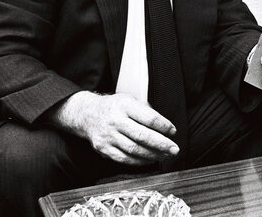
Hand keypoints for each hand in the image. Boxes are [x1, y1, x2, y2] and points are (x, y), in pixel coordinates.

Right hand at [45, 91, 179, 164]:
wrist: (87, 115)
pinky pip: (124, 159)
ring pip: (134, 149)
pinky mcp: (104, 149)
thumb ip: (146, 110)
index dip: (164, 126)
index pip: (149, 118)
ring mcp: (108, 136)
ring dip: (153, 155)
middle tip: (174, 149)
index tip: (173, 131)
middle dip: (162, 144)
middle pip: (143, 136)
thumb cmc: (114, 107)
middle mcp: (116, 121)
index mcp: (125, 106)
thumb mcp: (129, 99)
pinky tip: (149, 159)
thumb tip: (164, 126)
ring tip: (165, 156)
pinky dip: (139, 161)